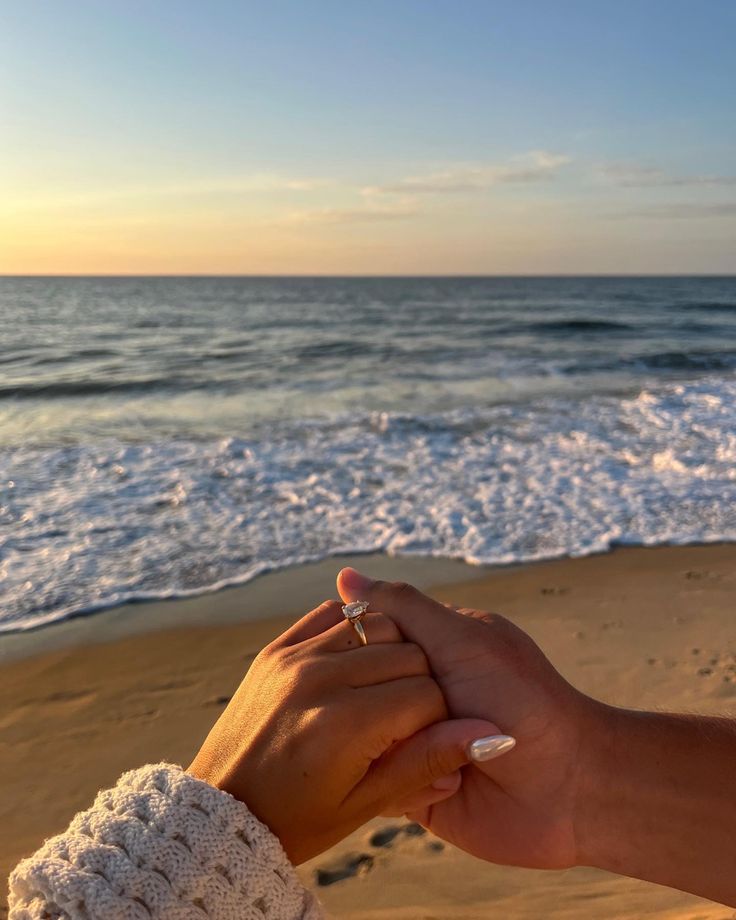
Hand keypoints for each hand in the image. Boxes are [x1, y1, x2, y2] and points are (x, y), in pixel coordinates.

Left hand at [189, 599, 498, 863]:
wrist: (221, 810)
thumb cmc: (296, 819)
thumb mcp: (366, 803)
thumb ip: (428, 762)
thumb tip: (494, 736)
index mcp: (344, 724)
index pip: (427, 694)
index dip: (437, 721)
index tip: (420, 742)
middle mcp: (318, 678)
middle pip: (409, 653)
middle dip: (420, 685)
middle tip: (401, 723)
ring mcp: (293, 657)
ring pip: (377, 624)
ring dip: (392, 654)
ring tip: (379, 694)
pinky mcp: (276, 648)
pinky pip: (334, 613)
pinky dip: (356, 629)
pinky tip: (356, 665)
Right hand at [337, 569, 596, 869]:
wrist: (572, 784)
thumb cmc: (522, 699)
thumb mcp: (461, 639)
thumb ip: (403, 608)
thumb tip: (343, 574)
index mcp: (427, 651)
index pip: (363, 641)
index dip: (355, 649)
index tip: (354, 657)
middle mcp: (415, 696)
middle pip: (357, 692)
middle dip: (373, 703)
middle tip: (428, 708)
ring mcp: (414, 743)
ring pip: (359, 741)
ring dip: (393, 746)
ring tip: (441, 748)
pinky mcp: (416, 788)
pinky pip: (379, 785)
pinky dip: (404, 782)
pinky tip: (447, 779)